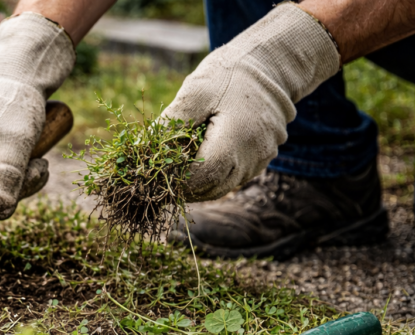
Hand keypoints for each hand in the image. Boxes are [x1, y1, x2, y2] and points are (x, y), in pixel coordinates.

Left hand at [162, 3, 339, 200]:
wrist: (270, 64)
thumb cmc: (229, 74)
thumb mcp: (195, 92)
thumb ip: (171, 123)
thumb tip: (144, 150)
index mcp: (236, 142)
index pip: (200, 178)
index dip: (174, 180)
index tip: (152, 173)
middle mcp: (252, 158)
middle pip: (210, 188)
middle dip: (182, 186)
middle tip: (156, 177)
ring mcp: (259, 161)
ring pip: (221, 187)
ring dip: (196, 185)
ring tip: (172, 170)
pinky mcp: (259, 159)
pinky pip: (231, 178)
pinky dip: (211, 176)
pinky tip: (192, 163)